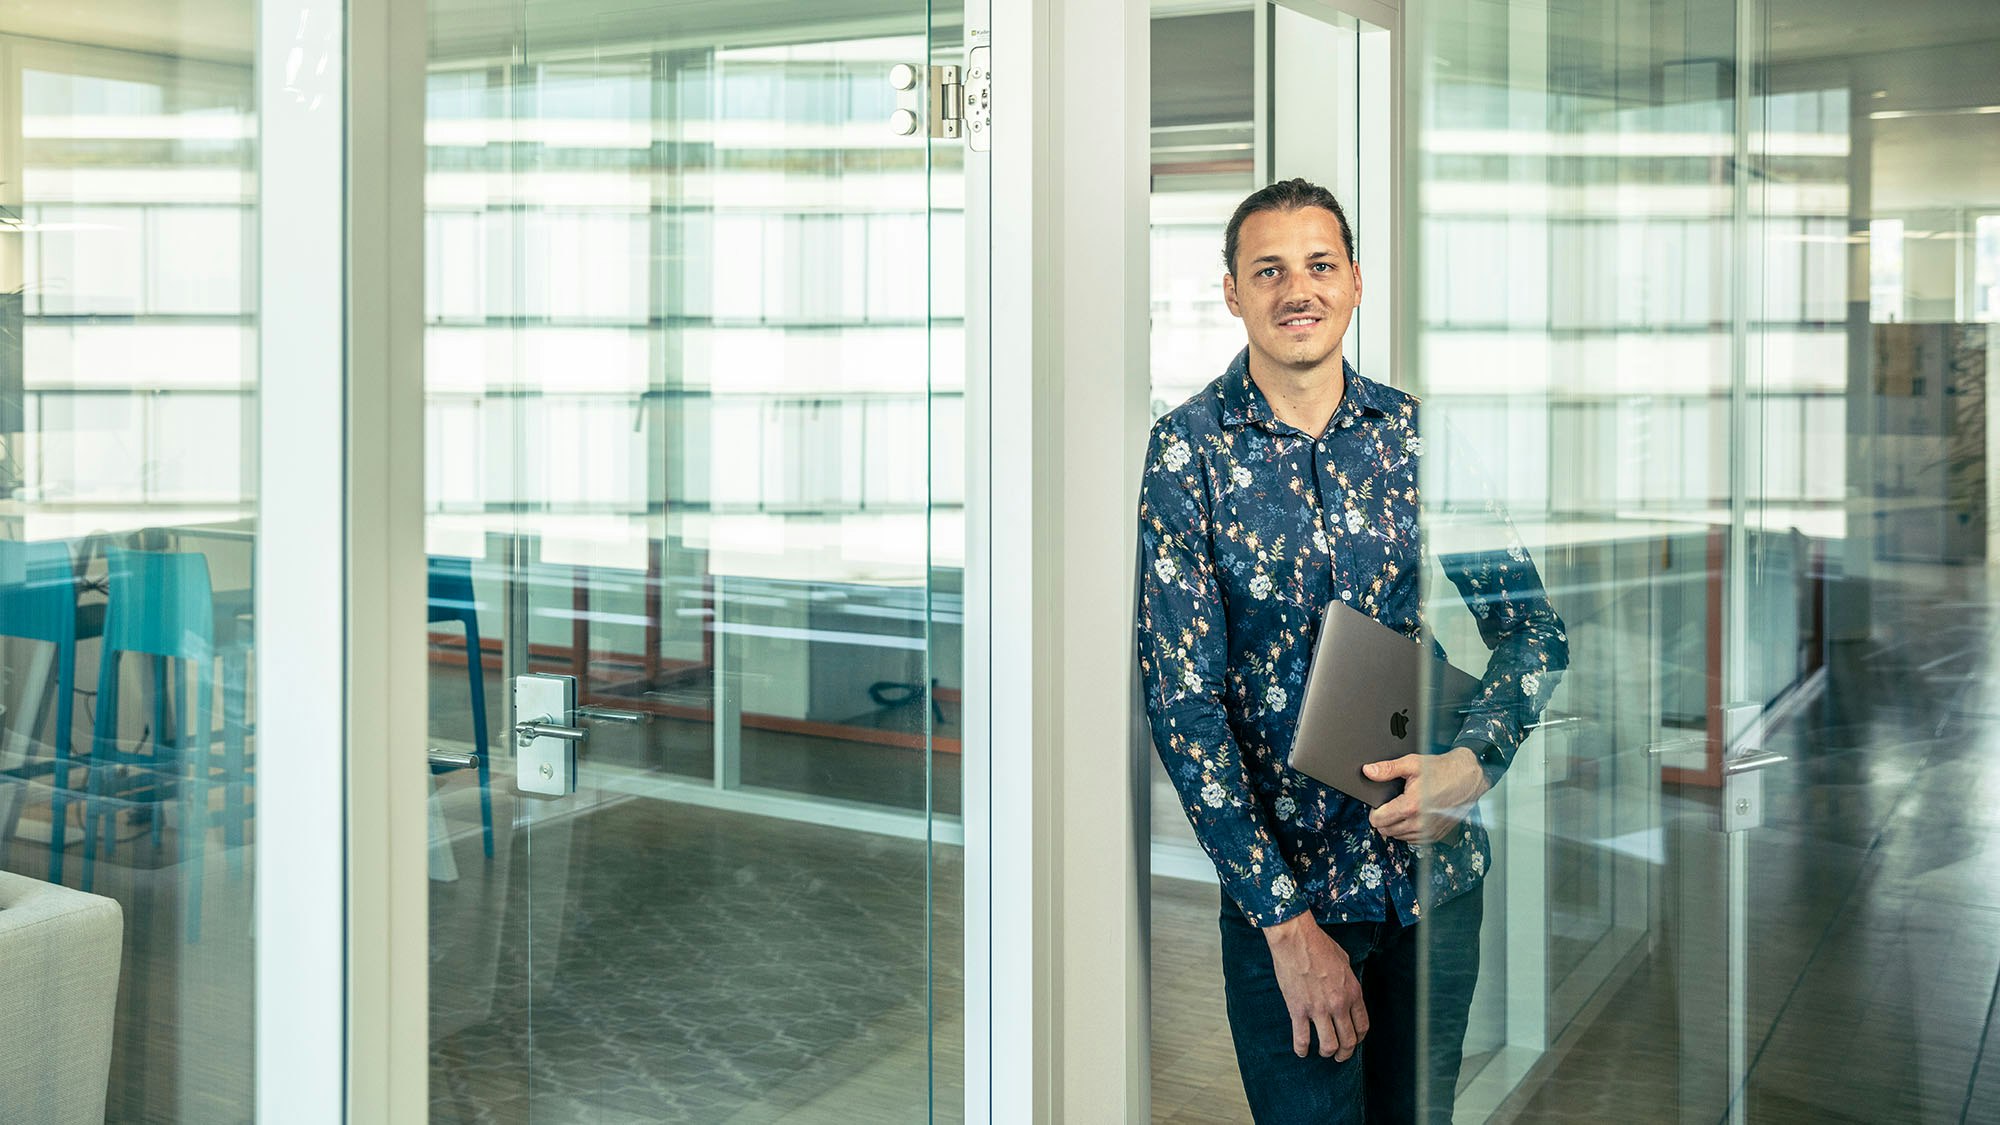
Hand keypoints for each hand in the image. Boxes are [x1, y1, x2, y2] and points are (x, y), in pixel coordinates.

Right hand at [1263, 913, 1367, 1060]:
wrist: (1296, 939)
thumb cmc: (1318, 944)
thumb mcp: (1344, 960)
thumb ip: (1348, 981)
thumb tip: (1346, 990)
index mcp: (1353, 992)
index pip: (1362, 1026)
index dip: (1359, 1038)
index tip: (1354, 1041)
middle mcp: (1339, 1004)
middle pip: (1348, 1040)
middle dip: (1345, 1052)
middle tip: (1340, 1055)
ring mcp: (1318, 1009)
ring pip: (1329, 1045)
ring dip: (1327, 1052)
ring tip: (1323, 1052)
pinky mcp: (1298, 1010)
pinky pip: (1302, 1038)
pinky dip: (1302, 1049)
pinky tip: (1302, 1051)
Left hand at [1364, 747, 1489, 844]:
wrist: (1469, 778)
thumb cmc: (1443, 770)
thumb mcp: (1413, 763)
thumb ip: (1388, 769)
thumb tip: (1368, 771)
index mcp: (1411, 806)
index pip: (1378, 821)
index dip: (1374, 811)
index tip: (1379, 804)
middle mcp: (1420, 823)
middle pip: (1386, 830)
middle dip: (1384, 818)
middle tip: (1392, 803)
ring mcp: (1428, 831)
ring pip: (1398, 836)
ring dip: (1396, 825)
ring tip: (1405, 808)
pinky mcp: (1435, 835)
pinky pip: (1413, 840)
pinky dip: (1409, 831)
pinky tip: (1414, 816)